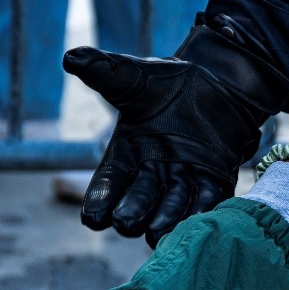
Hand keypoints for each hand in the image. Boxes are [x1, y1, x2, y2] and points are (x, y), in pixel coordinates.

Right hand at [63, 43, 270, 241]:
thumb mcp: (136, 76)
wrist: (218, 81)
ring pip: (172, 207)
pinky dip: (204, 211)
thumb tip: (70, 58)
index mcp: (127, 154)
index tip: (92, 218)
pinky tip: (199, 222)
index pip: (108, 182)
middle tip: (126, 224)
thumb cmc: (169, 81)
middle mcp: (153, 174)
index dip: (100, 200)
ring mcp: (185, 180)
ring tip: (157, 231)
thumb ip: (105, 71)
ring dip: (166, 220)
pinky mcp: (215, 181)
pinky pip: (209, 200)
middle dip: (132, 213)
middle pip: (139, 200)